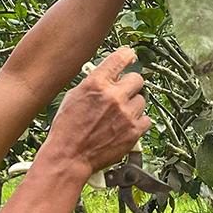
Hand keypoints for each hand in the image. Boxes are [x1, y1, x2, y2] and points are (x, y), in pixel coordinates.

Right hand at [44, 47, 150, 175]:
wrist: (69, 156)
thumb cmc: (67, 128)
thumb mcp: (73, 96)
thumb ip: (93, 83)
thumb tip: (109, 75)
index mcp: (96, 83)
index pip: (120, 58)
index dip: (127, 55)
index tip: (130, 56)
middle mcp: (114, 96)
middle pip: (137, 79)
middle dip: (130, 85)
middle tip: (123, 94)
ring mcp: (126, 114)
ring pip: (142, 100)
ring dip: (133, 106)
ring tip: (119, 116)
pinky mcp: (134, 132)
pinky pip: (146, 119)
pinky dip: (138, 122)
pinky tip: (124, 126)